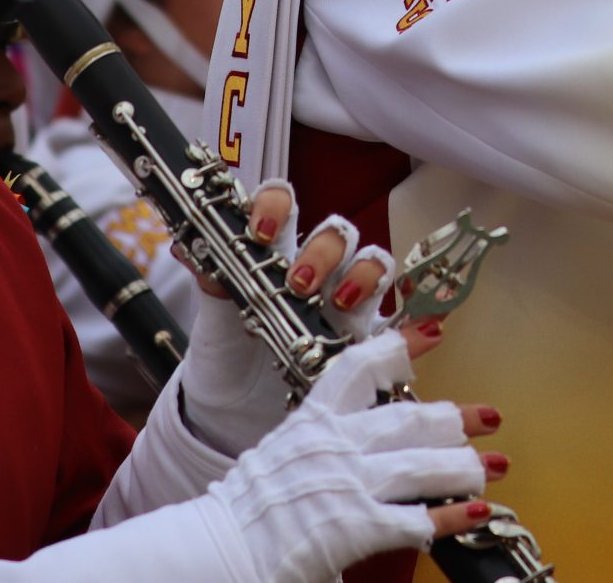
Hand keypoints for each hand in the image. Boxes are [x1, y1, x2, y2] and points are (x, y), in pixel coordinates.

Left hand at [172, 181, 399, 456]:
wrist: (233, 409)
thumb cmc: (228, 351)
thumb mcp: (213, 319)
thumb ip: (212, 282)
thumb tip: (188, 248)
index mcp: (276, 253)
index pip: (284, 204)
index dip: (278, 206)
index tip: (262, 232)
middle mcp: (317, 269)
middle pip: (337, 232)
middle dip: (324, 250)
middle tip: (300, 284)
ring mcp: (345, 303)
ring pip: (374, 263)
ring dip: (367, 274)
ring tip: (343, 303)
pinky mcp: (363, 341)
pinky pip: (401, 326)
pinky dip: (417, 328)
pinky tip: (424, 332)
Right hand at [194, 334, 493, 582]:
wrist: (211, 551)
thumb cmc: (239, 514)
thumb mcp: (278, 458)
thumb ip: (319, 448)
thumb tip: (354, 451)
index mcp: (313, 421)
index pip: (361, 367)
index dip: (402, 345)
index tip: (434, 331)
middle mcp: (336, 445)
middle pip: (411, 417)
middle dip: (457, 416)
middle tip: (489, 415)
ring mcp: (349, 484)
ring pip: (425, 464)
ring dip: (466, 466)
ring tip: (494, 466)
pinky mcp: (355, 527)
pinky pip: (417, 518)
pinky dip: (451, 514)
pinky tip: (475, 512)